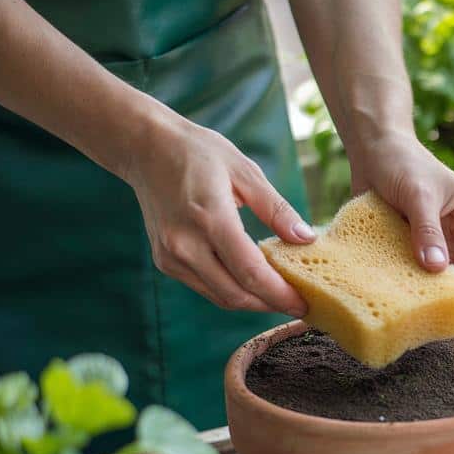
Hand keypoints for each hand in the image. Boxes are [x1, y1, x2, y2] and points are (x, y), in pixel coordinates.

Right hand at [124, 114, 315, 315]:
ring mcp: (171, 256)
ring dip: (252, 302)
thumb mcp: (245, 172)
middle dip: (271, 304)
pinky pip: (205, 287)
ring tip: (281, 296)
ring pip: (220, 297)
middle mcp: (185, 244)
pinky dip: (232, 290)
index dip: (281, 294)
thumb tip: (307, 239)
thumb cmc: (199, 153)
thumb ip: (277, 210)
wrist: (147, 148)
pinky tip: (253, 282)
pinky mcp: (165, 261)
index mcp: (210, 218)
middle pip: (236, 294)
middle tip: (300, 304)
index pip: (251, 272)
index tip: (305, 304)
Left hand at [349, 132, 453, 295]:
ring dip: (435, 289)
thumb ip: (427, 230)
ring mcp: (441, 241)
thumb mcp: (418, 195)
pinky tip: (403, 292)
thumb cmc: (401, 161)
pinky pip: (423, 273)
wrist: (371, 149)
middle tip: (438, 308)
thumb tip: (436, 268)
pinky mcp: (419, 246)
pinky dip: (416, 283)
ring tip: (419, 303)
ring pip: (447, 277)